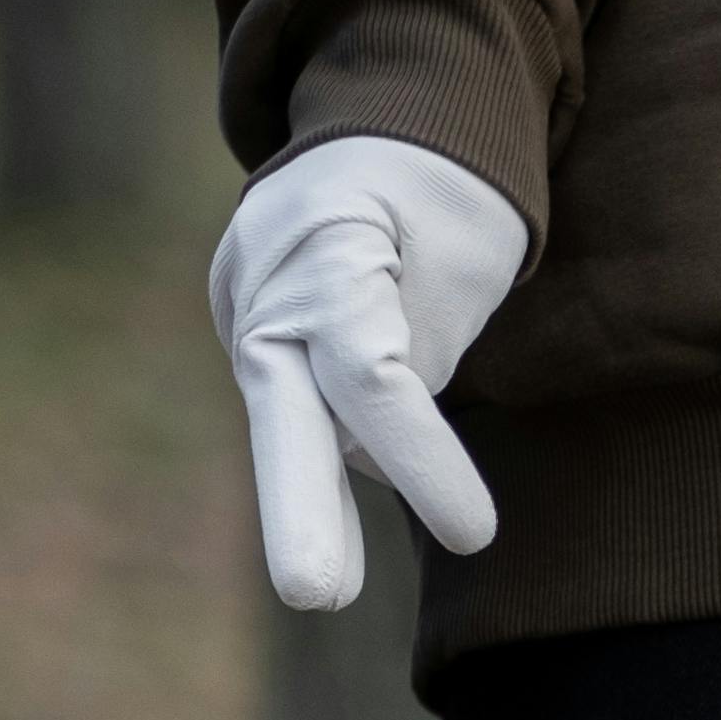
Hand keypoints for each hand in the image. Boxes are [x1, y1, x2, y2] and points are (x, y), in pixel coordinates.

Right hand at [208, 136, 526, 612]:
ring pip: (294, 420)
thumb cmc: (447, 190)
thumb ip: (421, 351)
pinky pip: (298, 404)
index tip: (475, 534)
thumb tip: (377, 457)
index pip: (375, 372)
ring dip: (313, 501)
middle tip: (317, 595)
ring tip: (325, 584)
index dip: (422, 456)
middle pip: (288, 408)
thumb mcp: (465, 256)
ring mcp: (245, 306)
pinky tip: (349, 499)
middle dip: (300, 509)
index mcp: (331, 243)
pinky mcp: (250, 333)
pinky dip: (329, 449)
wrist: (384, 124)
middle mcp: (268, 280)